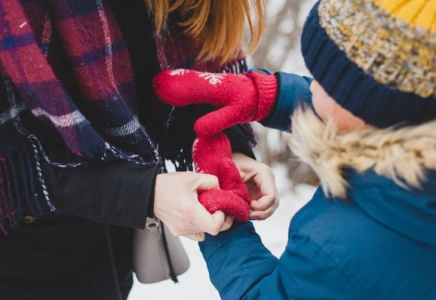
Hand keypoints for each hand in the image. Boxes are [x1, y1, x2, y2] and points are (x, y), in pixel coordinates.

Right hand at [153, 69, 276, 135]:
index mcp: (213, 87)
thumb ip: (217, 121)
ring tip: (156, 82)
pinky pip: (193, 81)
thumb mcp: (235, 114)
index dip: (172, 89)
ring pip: (188, 78)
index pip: (188, 87)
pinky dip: (182, 81)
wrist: (261, 92)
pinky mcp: (210, 82)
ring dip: (173, 80)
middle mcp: (209, 80)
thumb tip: (196, 129)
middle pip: (185, 80)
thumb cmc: (248, 103)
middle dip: (169, 82)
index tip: (157, 89)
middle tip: (152, 84)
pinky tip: (172, 83)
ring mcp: (209, 80)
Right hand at [154, 172, 233, 240]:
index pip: (215, 226)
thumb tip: (220, 190)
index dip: (222, 217)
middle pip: (213, 231)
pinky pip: (197, 234)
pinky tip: (198, 215)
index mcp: (190, 212)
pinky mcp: (178, 232)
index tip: (220, 206)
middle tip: (220, 207)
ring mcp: (181, 231)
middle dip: (220, 219)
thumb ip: (211, 181)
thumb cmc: (168, 185)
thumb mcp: (192, 177)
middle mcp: (185, 225)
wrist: (149, 193)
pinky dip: (201, 227)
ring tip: (206, 209)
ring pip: (206, 233)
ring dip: (210, 222)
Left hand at [232, 153, 278, 219]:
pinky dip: (258, 213)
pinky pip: (265, 207)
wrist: (233, 159)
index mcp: (264, 174)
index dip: (262, 205)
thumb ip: (234, 185)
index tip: (249, 206)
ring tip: (248, 216)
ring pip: (271, 207)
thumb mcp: (232, 171)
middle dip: (262, 213)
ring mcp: (267, 188)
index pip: (271, 195)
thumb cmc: (233, 162)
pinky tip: (247, 214)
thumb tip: (235, 203)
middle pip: (274, 203)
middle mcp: (269, 182)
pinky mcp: (262, 194)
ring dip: (261, 215)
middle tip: (249, 216)